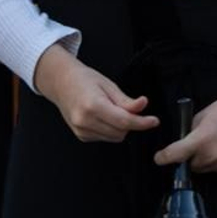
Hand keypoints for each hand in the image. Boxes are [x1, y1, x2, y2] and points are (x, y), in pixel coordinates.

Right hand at [34, 45, 158, 142]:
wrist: (62, 84)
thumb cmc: (84, 80)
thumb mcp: (109, 85)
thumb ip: (126, 100)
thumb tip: (143, 105)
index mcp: (92, 105)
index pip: (124, 121)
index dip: (142, 122)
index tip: (154, 121)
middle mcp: (84, 120)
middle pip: (121, 132)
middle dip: (132, 123)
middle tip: (131, 108)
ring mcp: (81, 130)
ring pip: (115, 137)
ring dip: (122, 127)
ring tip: (113, 110)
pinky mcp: (81, 136)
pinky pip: (105, 137)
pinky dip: (111, 130)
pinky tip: (105, 116)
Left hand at [154, 59, 216, 173]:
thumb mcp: (201, 117)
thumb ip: (189, 133)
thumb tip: (181, 144)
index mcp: (201, 139)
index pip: (175, 155)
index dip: (163, 157)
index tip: (159, 158)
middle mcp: (212, 155)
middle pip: (189, 165)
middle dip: (188, 157)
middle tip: (196, 143)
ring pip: (203, 169)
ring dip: (202, 160)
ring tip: (213, 143)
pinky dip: (216, 161)